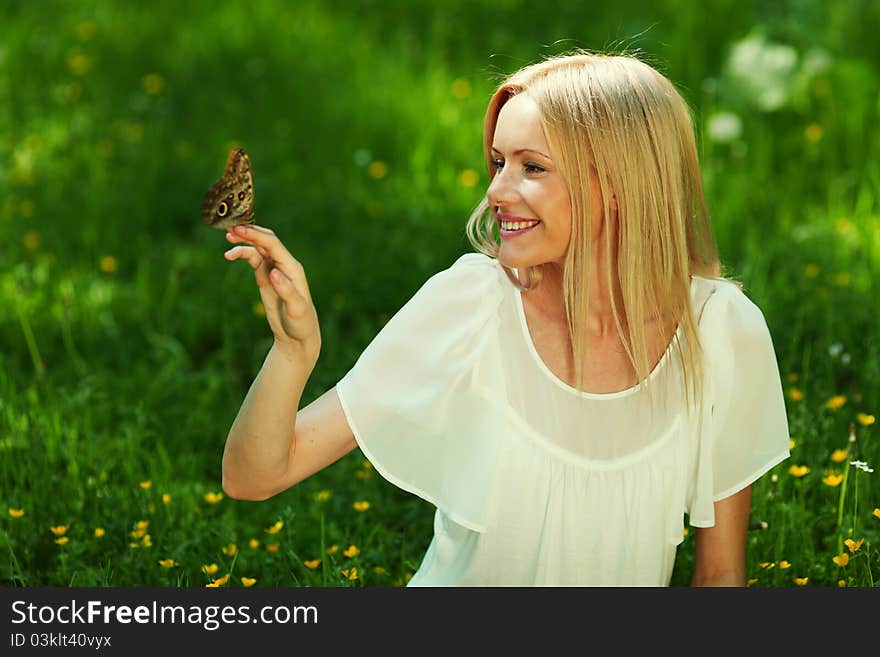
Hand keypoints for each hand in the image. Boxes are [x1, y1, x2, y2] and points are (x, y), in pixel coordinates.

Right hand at [224, 224, 320, 361]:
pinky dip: (243, 254)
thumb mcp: (296, 309)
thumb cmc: (301, 323)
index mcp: (292, 268)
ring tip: (228, 240)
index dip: (256, 235)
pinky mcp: (267, 278)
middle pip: (265, 240)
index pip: (273, 244)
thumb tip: (273, 271)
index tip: (238, 230)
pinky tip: (230, 256)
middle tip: (229, 228)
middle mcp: (284, 265)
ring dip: (244, 242)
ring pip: (258, 248)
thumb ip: (287, 290)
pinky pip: (254, 259)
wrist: (298, 336)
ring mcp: (275, 270)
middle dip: (249, 232)